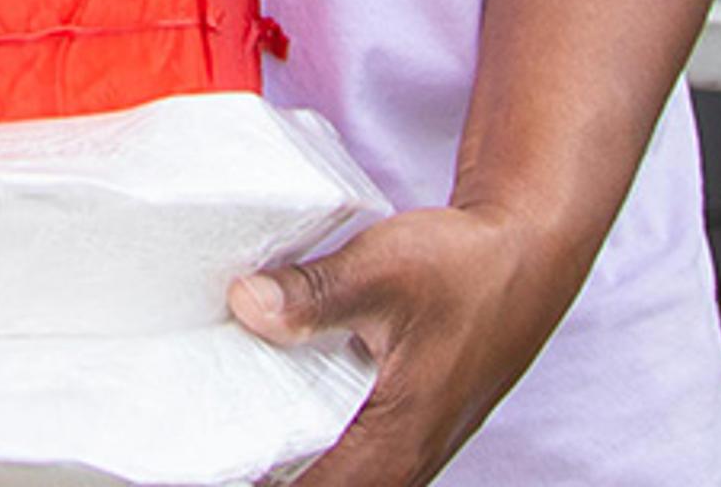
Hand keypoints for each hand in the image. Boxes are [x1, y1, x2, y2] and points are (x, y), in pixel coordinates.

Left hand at [229, 204, 589, 486]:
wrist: (524, 257)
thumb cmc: (467, 271)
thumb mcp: (384, 271)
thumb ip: (313, 293)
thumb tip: (245, 305)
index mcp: (391, 446)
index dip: (247, 474)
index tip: (201, 452)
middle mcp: (397, 462)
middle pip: (309, 486)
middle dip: (253, 464)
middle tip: (196, 427)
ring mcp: (400, 446)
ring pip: (323, 472)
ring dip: (277, 452)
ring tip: (218, 409)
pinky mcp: (398, 424)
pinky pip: (337, 449)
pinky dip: (298, 432)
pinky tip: (260, 393)